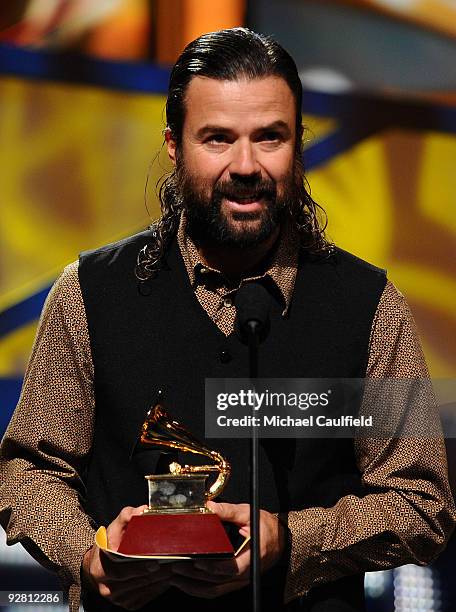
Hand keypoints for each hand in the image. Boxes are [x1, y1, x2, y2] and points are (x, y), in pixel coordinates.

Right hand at [82, 505, 171, 609]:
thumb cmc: (108, 544)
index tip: (154, 562)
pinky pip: (146, 597)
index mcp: (100, 570)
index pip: (120, 571)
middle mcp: (107, 587)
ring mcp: (118, 598)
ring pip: (142, 590)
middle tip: (172, 563)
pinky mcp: (128, 603)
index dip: (138, 567)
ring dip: (159, 581)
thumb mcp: (112, 528)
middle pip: (135, 582)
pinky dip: (158, 588)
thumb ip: (126, 517)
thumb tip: (142, 510)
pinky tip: (167, 577)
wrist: (98, 565)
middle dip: (155, 573)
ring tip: (174, 568)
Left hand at [170, 501, 285, 598]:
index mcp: (251, 558)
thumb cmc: (267, 528)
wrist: (280, 540)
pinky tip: (185, 582)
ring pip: (214, 591)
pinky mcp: (234, 582)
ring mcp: (239, 581)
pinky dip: (199, 589)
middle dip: (194, 577)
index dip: (212, 567)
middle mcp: (245, 575)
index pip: (230, 569)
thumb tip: (210, 506)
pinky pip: (215, 590)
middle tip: (175, 567)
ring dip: (193, 586)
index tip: (196, 561)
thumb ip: (229, 511)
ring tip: (174, 577)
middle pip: (217, 583)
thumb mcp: (249, 514)